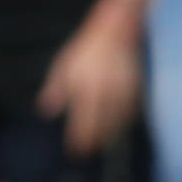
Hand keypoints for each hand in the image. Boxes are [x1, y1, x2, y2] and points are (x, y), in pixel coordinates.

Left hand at [37, 11, 145, 155]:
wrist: (117, 30)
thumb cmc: (86, 49)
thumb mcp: (64, 65)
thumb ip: (56, 89)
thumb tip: (46, 111)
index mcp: (86, 86)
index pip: (83, 120)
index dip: (79, 138)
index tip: (76, 151)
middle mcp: (106, 91)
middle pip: (102, 125)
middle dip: (94, 140)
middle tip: (87, 151)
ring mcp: (123, 91)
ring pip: (117, 121)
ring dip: (109, 135)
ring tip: (101, 144)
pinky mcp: (135, 89)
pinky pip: (129, 112)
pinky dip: (122, 123)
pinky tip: (117, 128)